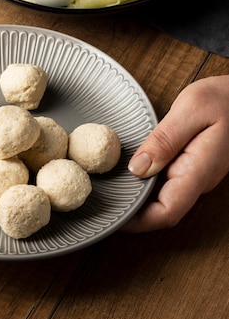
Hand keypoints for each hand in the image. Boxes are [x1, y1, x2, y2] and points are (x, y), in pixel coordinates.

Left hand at [122, 75, 228, 231]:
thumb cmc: (223, 98)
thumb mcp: (191, 108)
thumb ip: (164, 139)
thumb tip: (137, 169)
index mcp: (199, 170)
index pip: (168, 211)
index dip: (139, 221)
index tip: (113, 218)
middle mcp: (198, 179)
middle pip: (163, 209)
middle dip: (134, 211)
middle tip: (102, 202)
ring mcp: (196, 174)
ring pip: (164, 197)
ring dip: (138, 196)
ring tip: (108, 188)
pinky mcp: (192, 165)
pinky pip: (167, 181)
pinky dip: (146, 181)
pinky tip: (128, 171)